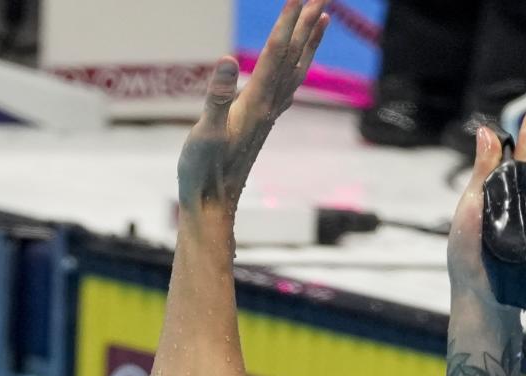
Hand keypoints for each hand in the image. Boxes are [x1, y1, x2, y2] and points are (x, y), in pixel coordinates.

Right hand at [177, 0, 327, 214]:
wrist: (212, 207)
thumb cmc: (203, 174)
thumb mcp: (205, 133)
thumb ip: (217, 97)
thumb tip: (228, 61)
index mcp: (255, 104)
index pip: (275, 55)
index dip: (287, 23)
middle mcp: (268, 107)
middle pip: (293, 58)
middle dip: (306, 24)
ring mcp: (267, 116)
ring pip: (295, 71)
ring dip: (308, 43)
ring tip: (322, 17)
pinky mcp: (261, 124)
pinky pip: (286, 87)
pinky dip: (296, 68)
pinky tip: (297, 65)